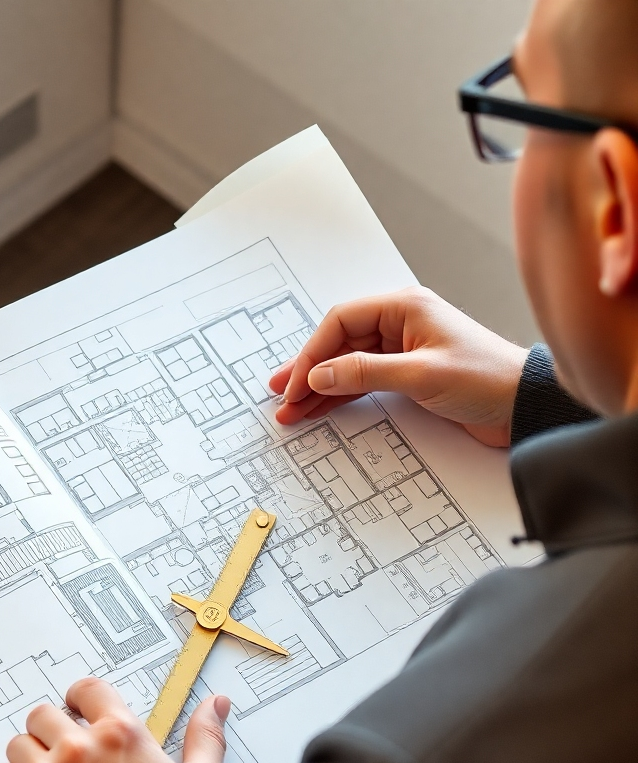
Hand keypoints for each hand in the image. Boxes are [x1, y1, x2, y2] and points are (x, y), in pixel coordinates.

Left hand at [0, 677, 230, 762]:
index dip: (81, 700)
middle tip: (61, 760)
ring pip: (7, 762)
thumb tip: (214, 705)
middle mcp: (70, 754)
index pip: (85, 691)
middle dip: (47, 735)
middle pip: (38, 720)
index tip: (79, 712)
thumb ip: (206, 738)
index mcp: (116, 736)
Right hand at [268, 287, 528, 446]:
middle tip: (283, 395)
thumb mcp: (421, 375)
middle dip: (308, 371)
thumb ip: (366, 373)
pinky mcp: (407, 374)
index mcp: (404, 307)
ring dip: (319, 386)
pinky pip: (362, 381)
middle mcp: (400, 323)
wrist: (525, 405)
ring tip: (293, 409)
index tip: (297, 384)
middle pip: (338, 343)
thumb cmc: (488, 378)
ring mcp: (402, 349)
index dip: (312, 354)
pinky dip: (339, 395)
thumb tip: (320, 374)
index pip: (340, 323)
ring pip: (346, 364)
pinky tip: (320, 408)